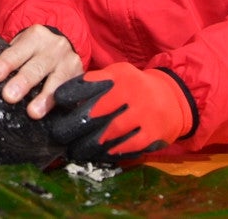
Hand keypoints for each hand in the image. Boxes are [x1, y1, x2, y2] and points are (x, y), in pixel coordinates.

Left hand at [0, 25, 83, 119]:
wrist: (63, 46)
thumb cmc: (35, 52)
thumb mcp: (23, 47)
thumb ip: (12, 60)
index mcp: (35, 36)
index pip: (17, 51)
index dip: (5, 64)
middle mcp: (55, 47)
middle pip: (37, 66)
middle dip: (23, 82)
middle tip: (9, 96)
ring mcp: (69, 61)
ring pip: (57, 81)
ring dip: (44, 97)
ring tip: (33, 112)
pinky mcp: (80, 77)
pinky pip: (71, 91)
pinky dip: (62, 102)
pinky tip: (57, 111)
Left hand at [47, 62, 193, 163]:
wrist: (172, 100)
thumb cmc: (135, 86)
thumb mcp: (117, 74)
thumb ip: (93, 82)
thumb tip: (63, 96)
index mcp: (117, 79)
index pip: (83, 87)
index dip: (65, 96)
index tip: (55, 104)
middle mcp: (128, 97)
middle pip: (90, 116)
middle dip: (69, 127)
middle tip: (58, 134)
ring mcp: (139, 119)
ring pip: (102, 137)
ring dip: (83, 146)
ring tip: (74, 149)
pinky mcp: (147, 138)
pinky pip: (119, 150)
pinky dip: (104, 154)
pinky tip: (95, 153)